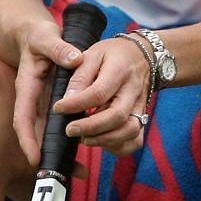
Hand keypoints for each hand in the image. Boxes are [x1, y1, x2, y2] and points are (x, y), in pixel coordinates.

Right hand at [9, 19, 89, 164]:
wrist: (33, 35)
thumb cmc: (38, 36)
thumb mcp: (46, 37)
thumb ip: (59, 48)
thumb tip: (75, 59)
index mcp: (27, 86)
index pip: (23, 117)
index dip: (27, 138)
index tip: (33, 157)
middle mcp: (32, 99)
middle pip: (34, 131)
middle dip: (41, 153)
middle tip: (51, 174)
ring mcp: (41, 103)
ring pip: (46, 131)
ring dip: (56, 150)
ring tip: (71, 173)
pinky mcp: (50, 104)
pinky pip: (57, 124)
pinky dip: (66, 138)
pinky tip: (79, 154)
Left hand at [55, 35, 153, 158]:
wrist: (141, 55)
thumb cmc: (111, 55)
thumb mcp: (92, 54)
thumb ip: (79, 76)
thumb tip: (67, 100)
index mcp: (119, 70)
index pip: (99, 92)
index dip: (77, 104)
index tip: (58, 108)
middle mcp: (133, 90)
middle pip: (117, 116)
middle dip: (90, 128)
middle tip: (69, 130)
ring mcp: (140, 106)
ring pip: (130, 131)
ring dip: (105, 140)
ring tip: (84, 138)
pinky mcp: (142, 118)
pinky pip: (136, 140)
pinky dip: (118, 146)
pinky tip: (101, 141)